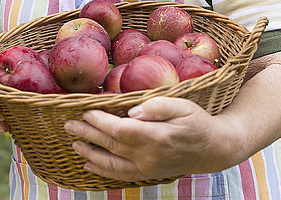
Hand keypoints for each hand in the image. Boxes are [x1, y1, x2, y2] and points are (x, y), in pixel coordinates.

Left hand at [64, 97, 236, 181]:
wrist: (212, 149)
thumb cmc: (196, 121)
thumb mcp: (183, 105)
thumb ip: (158, 106)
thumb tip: (132, 111)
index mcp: (157, 136)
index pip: (120, 130)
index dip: (101, 121)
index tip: (86, 110)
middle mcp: (149, 156)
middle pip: (111, 145)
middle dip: (88, 134)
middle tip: (68, 124)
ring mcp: (147, 168)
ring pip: (112, 162)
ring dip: (90, 152)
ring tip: (74, 142)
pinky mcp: (147, 173)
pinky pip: (120, 174)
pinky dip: (102, 169)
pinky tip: (89, 161)